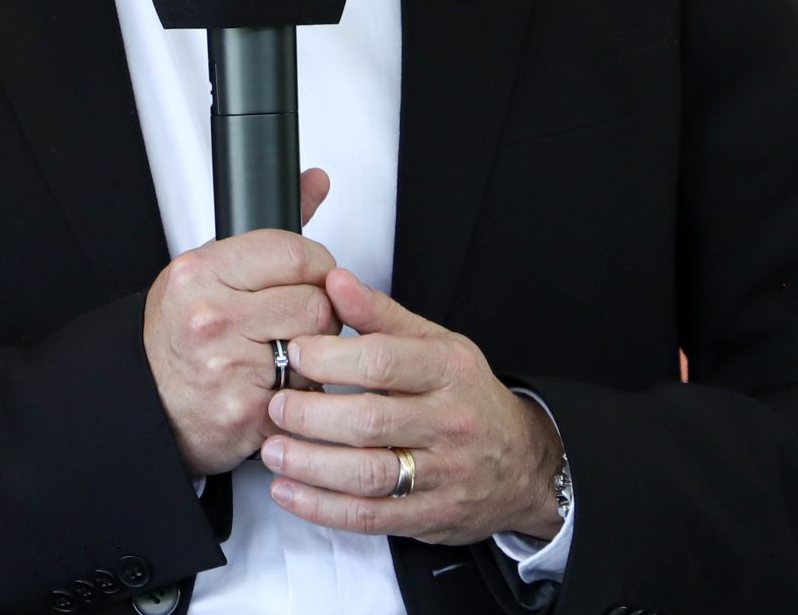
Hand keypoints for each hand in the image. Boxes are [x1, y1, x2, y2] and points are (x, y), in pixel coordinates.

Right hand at [143, 168, 337, 475]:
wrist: (147, 398)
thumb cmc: (181, 330)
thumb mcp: (211, 268)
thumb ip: (270, 232)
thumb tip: (316, 180)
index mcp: (200, 272)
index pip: (295, 253)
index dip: (319, 265)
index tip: (316, 275)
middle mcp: (211, 318)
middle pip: (314, 303)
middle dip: (320, 311)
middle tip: (299, 318)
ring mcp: (229, 368)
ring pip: (317, 349)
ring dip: (314, 351)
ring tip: (288, 350)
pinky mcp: (247, 410)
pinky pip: (307, 392)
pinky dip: (302, 389)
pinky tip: (277, 382)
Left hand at [261, 267, 564, 545]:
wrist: (523, 465)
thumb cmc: (467, 397)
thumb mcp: (437, 345)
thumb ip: (381, 315)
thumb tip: (334, 281)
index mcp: (448, 371)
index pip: (383, 362)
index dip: (330, 358)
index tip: (296, 352)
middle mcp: (448, 423)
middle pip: (369, 422)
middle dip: (311, 415)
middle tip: (275, 406)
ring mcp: (441, 475)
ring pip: (367, 475)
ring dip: (311, 465)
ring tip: (273, 450)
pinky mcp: (428, 516)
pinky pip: (369, 517)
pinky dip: (322, 508)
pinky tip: (289, 491)